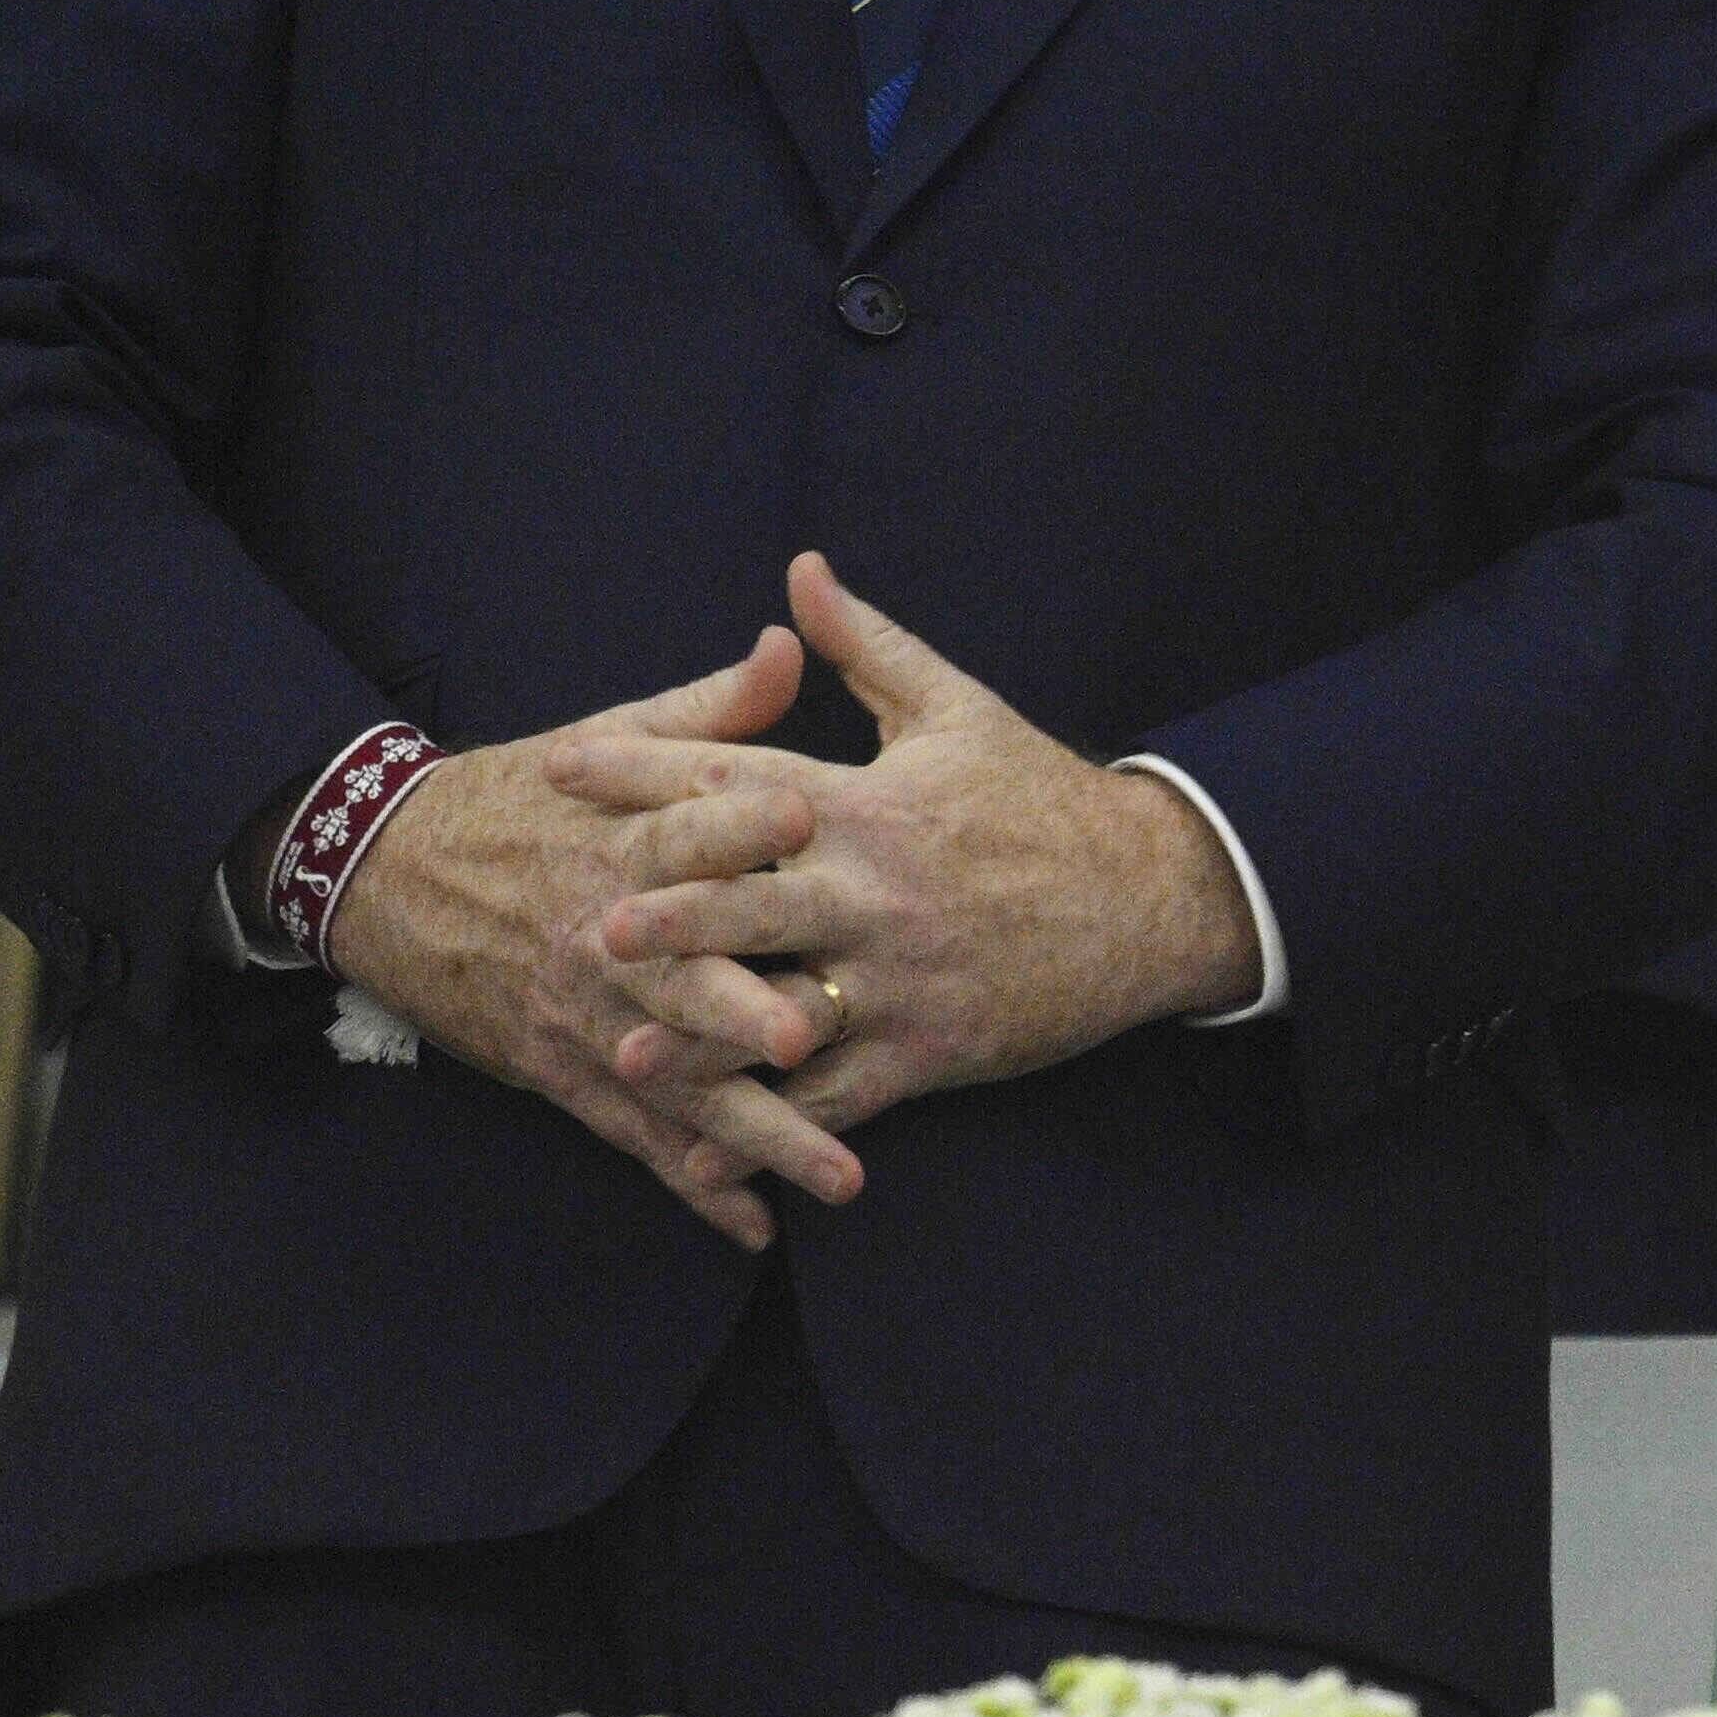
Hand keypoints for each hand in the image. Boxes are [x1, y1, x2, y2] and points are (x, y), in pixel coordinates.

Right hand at [319, 631, 822, 1250]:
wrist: (381, 873)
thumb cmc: (515, 797)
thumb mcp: (600, 741)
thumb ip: (705, 711)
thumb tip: (788, 644)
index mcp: (619, 843)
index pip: (685, 828)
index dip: (742, 817)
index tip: (809, 807)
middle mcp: (605, 939)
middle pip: (681, 978)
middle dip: (740, 1012)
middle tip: (808, 1039)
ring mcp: (585, 1016)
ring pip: (677, 1082)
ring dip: (757, 1133)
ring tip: (839, 1173)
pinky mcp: (564, 1070)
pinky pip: (639, 1137)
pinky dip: (695, 1184)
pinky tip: (758, 1227)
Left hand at [555, 556, 1264, 1204]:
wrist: (1153, 895)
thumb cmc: (1042, 797)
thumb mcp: (957, 707)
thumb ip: (865, 645)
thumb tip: (799, 570)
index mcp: (871, 806)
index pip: (740, 780)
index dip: (645, 769)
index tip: (564, 764)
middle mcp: (877, 892)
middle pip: (752, 905)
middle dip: (669, 918)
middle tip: (588, 925)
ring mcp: (902, 977)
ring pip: (785, 1012)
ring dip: (704, 1040)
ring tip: (627, 1057)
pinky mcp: (931, 1049)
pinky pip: (838, 1095)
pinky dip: (772, 1126)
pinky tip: (711, 1146)